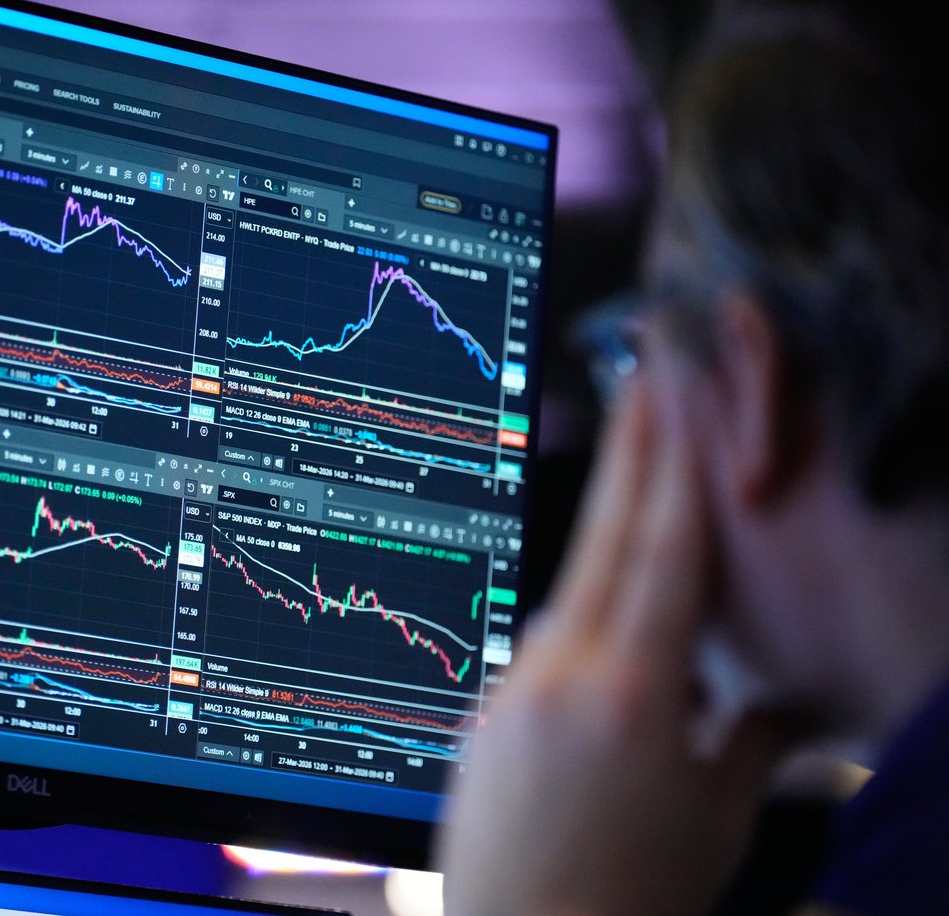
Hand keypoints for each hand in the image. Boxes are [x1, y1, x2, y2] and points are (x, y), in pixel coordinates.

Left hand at [435, 371, 792, 915]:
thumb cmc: (634, 896)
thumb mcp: (717, 816)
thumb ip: (743, 735)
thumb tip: (754, 693)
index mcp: (629, 688)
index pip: (660, 552)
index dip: (673, 466)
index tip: (675, 395)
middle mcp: (558, 672)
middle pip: (602, 539)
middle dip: (629, 451)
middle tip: (641, 374)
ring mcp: (510, 688)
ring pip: (572, 592)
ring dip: (609, 540)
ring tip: (640, 478)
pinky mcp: (484, 713)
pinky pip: (543, 646)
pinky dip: (583, 622)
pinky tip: (611, 633)